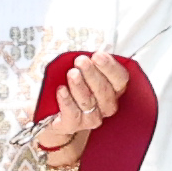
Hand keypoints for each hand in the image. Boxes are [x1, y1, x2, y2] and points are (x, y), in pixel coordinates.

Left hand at [35, 50, 132, 170]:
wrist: (51, 115)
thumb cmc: (70, 89)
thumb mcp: (80, 70)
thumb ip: (88, 62)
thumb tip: (92, 45)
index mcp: (113, 89)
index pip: (120, 79)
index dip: (110, 67)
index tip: (98, 56)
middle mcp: (105, 105)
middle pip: (104, 90)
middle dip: (92, 74)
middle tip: (81, 61)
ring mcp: (90, 117)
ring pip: (89, 102)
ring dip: (80, 86)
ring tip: (72, 73)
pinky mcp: (72, 125)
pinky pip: (72, 114)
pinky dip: (67, 101)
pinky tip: (61, 90)